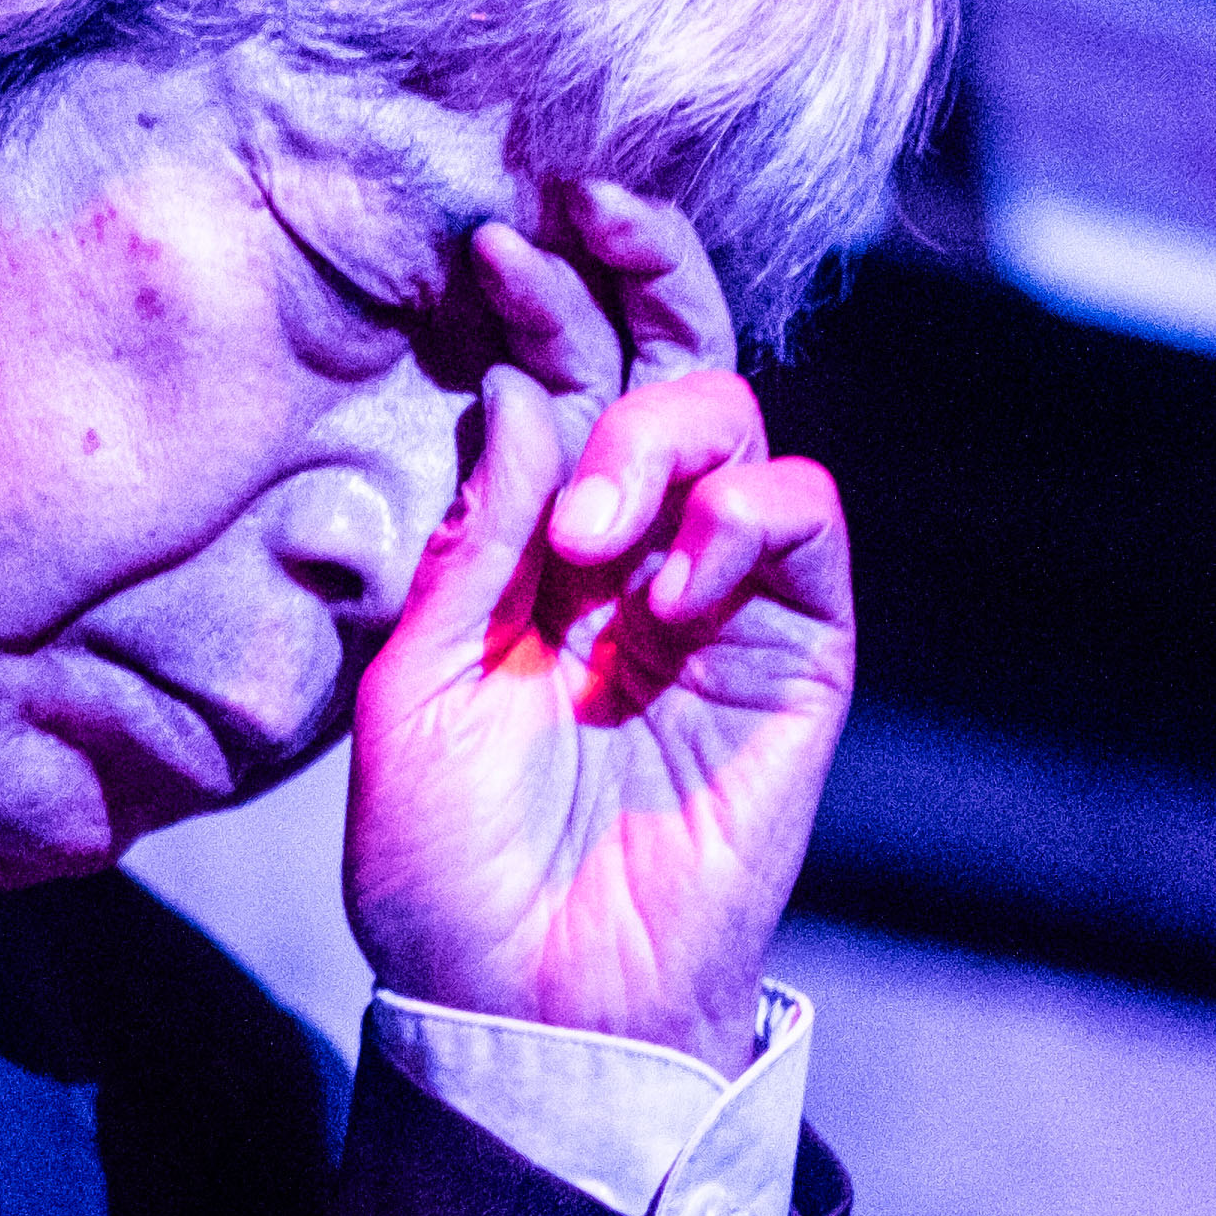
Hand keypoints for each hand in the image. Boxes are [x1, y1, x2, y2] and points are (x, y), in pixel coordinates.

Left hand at [338, 180, 854, 1075]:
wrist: (525, 1001)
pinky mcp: (799, 649)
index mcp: (529, 540)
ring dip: (657, 440)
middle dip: (641, 265)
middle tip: (589, 214)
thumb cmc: (446, 866)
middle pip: (670, 352)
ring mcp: (720, 593)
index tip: (490, 239)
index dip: (540, 294)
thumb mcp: (412, 683)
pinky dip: (742, 517)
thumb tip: (517, 385)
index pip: (557, 373)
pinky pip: (803, 517)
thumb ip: (471, 536)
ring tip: (582, 550)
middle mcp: (632, 544)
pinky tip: (669, 590)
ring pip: (735, 415)